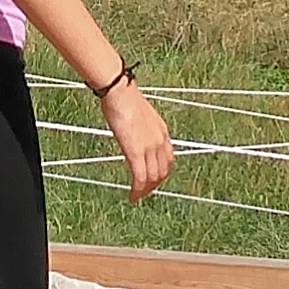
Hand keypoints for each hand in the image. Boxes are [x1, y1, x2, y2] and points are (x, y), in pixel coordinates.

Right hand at [98, 79, 174, 197]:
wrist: (120, 92)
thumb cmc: (124, 97)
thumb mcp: (138, 115)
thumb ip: (139, 128)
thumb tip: (131, 131)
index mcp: (162, 131)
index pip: (168, 159)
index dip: (161, 172)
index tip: (153, 178)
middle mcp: (160, 141)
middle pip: (163, 172)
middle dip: (154, 185)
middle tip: (144, 192)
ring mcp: (150, 148)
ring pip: (153, 178)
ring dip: (146, 191)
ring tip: (137, 196)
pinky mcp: (136, 152)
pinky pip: (140, 178)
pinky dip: (137, 191)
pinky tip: (132, 196)